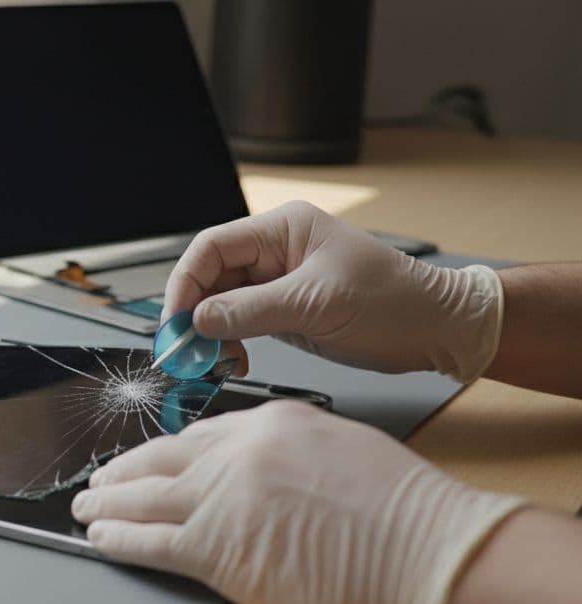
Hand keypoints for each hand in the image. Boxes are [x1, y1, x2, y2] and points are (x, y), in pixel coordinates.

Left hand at [72, 401, 523, 603]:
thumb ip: (291, 451)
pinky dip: (118, 540)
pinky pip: (149, 541)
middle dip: (123, 471)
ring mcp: (221, 500)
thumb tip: (264, 468)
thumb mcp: (342, 448)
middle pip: (160, 460)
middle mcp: (236, 454)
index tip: (150, 461)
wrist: (427, 550)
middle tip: (100, 479)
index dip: (167, 453)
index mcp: (269, 422)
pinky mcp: (216, 549)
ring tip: (85, 506)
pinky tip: (101, 538)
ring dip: (106, 503)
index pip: (200, 435)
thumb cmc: (405, 511)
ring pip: (142, 498)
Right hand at [164, 201, 503, 380]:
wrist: (438, 330)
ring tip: (214, 362)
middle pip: (211, 278)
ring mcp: (279, 283)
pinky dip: (230, 345)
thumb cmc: (395, 301)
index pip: (212, 249)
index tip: (176, 322)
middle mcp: (275, 252)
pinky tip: (235, 361)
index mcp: (283, 230)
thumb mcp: (317, 304)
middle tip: (185, 351)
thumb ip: (251, 311)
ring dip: (211, 335)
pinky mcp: (285, 312)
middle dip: (194, 315)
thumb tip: (199, 321)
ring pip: (221, 305)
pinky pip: (240, 325)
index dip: (185, 284)